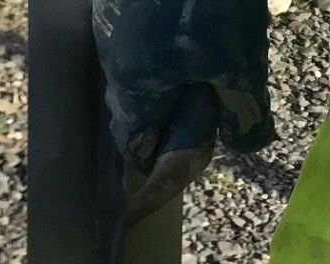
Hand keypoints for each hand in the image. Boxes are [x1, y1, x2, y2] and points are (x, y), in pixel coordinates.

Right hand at [92, 0, 273, 170]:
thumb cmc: (208, 4)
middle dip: (159, 114)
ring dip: (157, 79)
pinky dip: (152, 50)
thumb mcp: (238, 60)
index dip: (158, 156)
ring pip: (131, 74)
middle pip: (131, 110)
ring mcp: (110, 35)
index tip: (181, 149)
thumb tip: (246, 144)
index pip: (135, 146)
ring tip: (193, 63)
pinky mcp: (114, 9)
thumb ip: (242, 108)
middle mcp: (114, 68)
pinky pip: (131, 45)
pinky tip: (179, 32)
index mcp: (135, 91)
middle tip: (196, 102)